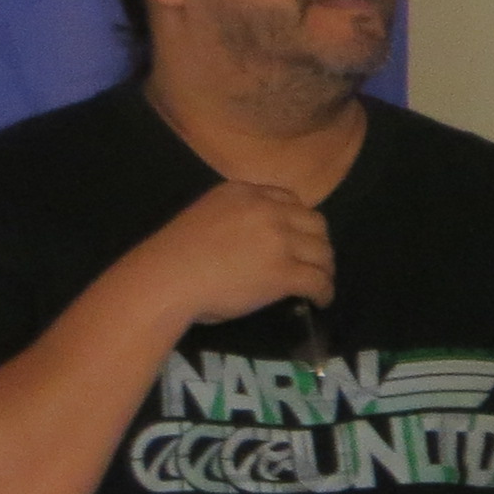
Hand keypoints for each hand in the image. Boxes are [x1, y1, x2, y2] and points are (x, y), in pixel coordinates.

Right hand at [142, 180, 332, 328]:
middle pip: (314, 222)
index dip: (299, 220)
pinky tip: (321, 300)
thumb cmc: (174, 254)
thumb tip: (251, 241)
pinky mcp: (284, 272)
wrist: (167, 277)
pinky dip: (325, 291)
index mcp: (244, 192)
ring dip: (325, 266)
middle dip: (318, 241)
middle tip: (315, 259)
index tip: (299, 235)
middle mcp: (268, 210)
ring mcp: (279, 241)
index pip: (289, 199)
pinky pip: (318, 280)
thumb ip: (235, 217)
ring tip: (322, 280)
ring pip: (322, 251)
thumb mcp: (207, 214)